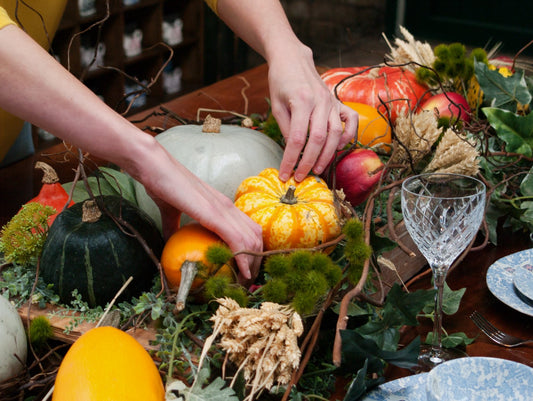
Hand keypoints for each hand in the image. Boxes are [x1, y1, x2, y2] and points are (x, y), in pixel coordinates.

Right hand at [157, 193, 262, 283]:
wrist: (154, 167)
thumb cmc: (162, 185)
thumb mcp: (172, 212)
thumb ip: (175, 227)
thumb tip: (170, 243)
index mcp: (222, 206)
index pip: (249, 229)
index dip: (252, 251)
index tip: (244, 270)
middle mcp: (228, 207)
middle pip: (256, 237)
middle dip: (257, 262)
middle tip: (246, 282)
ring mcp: (223, 209)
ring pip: (251, 240)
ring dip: (252, 265)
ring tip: (244, 282)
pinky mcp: (214, 214)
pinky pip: (236, 239)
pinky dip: (243, 259)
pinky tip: (242, 273)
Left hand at [267, 46, 357, 181]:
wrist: (292, 58)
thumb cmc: (280, 81)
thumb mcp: (276, 105)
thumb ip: (287, 127)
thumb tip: (293, 150)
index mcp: (301, 101)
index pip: (297, 138)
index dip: (290, 159)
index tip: (285, 174)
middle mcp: (320, 101)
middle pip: (318, 139)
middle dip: (309, 162)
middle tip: (300, 176)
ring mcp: (332, 101)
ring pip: (335, 133)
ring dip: (327, 155)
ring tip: (317, 169)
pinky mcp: (338, 101)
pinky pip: (351, 120)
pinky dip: (348, 135)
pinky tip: (338, 147)